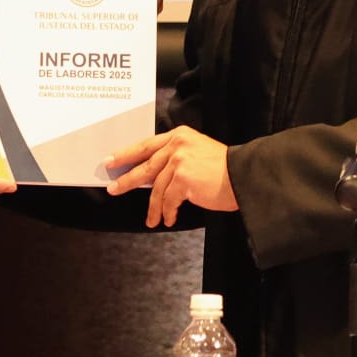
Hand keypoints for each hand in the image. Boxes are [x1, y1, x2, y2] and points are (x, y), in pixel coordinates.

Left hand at [105, 126, 237, 226]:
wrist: (244, 176)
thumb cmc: (224, 169)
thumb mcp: (197, 151)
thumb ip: (176, 156)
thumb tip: (153, 174)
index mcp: (179, 135)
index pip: (147, 145)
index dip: (127, 154)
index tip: (111, 161)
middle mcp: (177, 145)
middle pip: (145, 165)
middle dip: (127, 178)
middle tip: (113, 188)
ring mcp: (179, 161)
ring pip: (157, 188)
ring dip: (153, 208)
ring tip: (152, 220)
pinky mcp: (183, 179)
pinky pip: (169, 200)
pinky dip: (168, 212)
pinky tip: (169, 219)